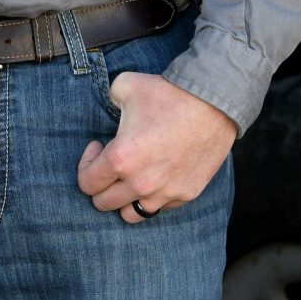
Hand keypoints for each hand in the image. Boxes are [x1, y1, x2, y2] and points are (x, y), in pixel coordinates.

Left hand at [77, 72, 236, 223]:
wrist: (214, 102)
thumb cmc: (168, 93)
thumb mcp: (124, 85)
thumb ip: (108, 99)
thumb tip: (109, 107)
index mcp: (121, 159)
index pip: (86, 184)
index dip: (87, 164)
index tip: (99, 147)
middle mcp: (141, 183)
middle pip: (104, 204)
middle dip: (101, 185)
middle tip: (111, 164)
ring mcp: (165, 192)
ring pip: (131, 214)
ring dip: (125, 199)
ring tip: (130, 178)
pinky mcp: (186, 194)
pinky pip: (160, 207)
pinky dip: (153, 197)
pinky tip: (156, 175)